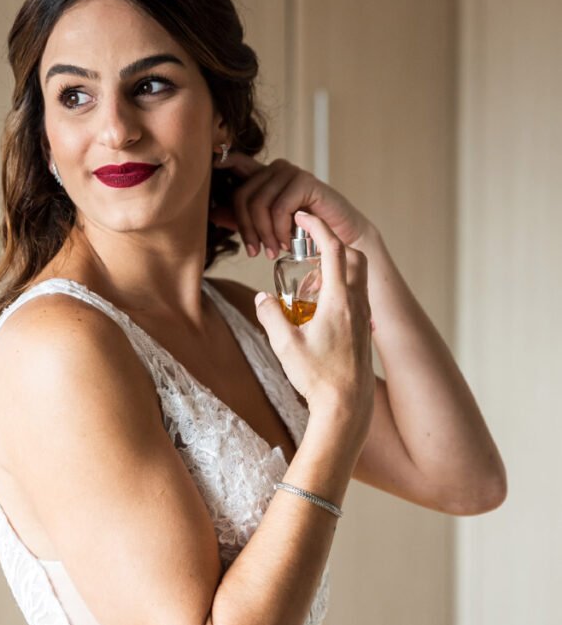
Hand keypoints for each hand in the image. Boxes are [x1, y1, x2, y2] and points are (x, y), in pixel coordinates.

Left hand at [211, 151, 371, 254]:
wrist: (341, 237)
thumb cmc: (304, 233)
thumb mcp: (268, 228)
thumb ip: (242, 220)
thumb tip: (213, 214)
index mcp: (263, 176)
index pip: (235, 162)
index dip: (221, 161)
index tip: (209, 165)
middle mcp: (274, 169)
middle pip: (242, 195)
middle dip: (246, 229)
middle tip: (256, 253)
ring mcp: (290, 173)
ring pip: (259, 203)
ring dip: (264, 234)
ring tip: (273, 252)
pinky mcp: (305, 181)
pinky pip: (279, 208)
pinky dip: (280, 230)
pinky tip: (287, 242)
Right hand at [254, 211, 374, 441]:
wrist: (347, 407)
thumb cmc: (318, 378)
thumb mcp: (284, 346)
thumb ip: (270, 316)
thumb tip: (261, 297)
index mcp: (340, 300)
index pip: (333, 249)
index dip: (318, 227)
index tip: (303, 217)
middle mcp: (357, 304)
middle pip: (354, 256)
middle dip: (332, 245)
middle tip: (307, 251)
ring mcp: (363, 317)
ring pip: (357, 276)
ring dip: (335, 270)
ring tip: (307, 286)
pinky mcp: (362, 330)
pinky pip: (355, 296)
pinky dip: (339, 289)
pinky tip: (317, 308)